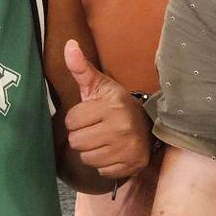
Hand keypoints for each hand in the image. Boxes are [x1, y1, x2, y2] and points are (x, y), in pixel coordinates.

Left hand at [63, 39, 151, 180]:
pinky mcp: (132, 164)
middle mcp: (121, 128)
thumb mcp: (99, 85)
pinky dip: (104, 164)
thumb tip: (69, 45)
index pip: (72, 121)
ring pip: (87, 158)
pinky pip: (102, 171)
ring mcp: (128, 149)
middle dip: (81, 136)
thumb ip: (80, 68)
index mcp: (111, 107)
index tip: (88, 116)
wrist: (147, 123)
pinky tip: (112, 152)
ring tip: (102, 140)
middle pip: (76, 142)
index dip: (76, 119)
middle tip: (94, 129)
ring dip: (91, 151)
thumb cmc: (115, 104)